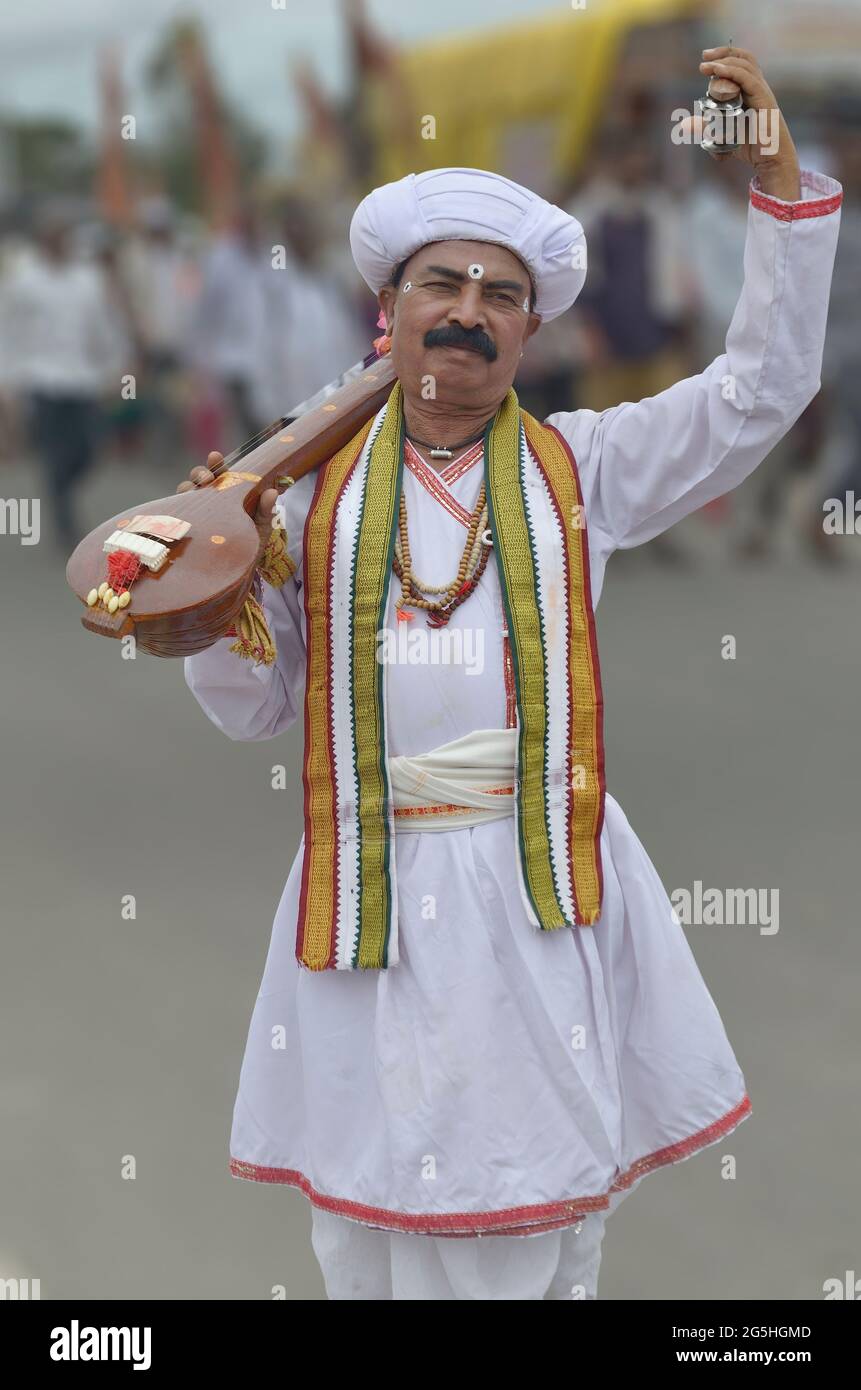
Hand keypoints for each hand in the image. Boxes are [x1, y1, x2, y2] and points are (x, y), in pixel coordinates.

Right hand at [176, 452, 279, 562]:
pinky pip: (176, 515)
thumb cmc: (252, 542)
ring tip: (194, 491)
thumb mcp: (262, 526)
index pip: (219, 473)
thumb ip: (266, 510)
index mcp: (227, 493)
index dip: (215, 463)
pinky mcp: (186, 527)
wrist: (242, 567)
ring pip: (184, 492)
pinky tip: (181, 511)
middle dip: (199, 473)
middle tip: (207, 479)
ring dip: (187, 488)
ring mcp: (196, 512)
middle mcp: (209, 499)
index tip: (214, 456)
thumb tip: (272, 493)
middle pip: (197, 478)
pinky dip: (177, 510)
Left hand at [699, 45, 799, 199]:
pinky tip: (717, 70)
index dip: (725, 56)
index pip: (741, 63)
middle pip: (744, 58)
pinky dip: (732, 71)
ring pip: (744, 66)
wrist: (770, 160)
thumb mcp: (721, 136)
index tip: (705, 60)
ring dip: (724, 62)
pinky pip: (747, 78)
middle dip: (723, 54)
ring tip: (706, 66)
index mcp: (750, 90)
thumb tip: (683, 125)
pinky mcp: (764, 99)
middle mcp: (758, 87)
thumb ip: (705, 128)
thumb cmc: (750, 147)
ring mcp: (762, 92)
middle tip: (703, 58)